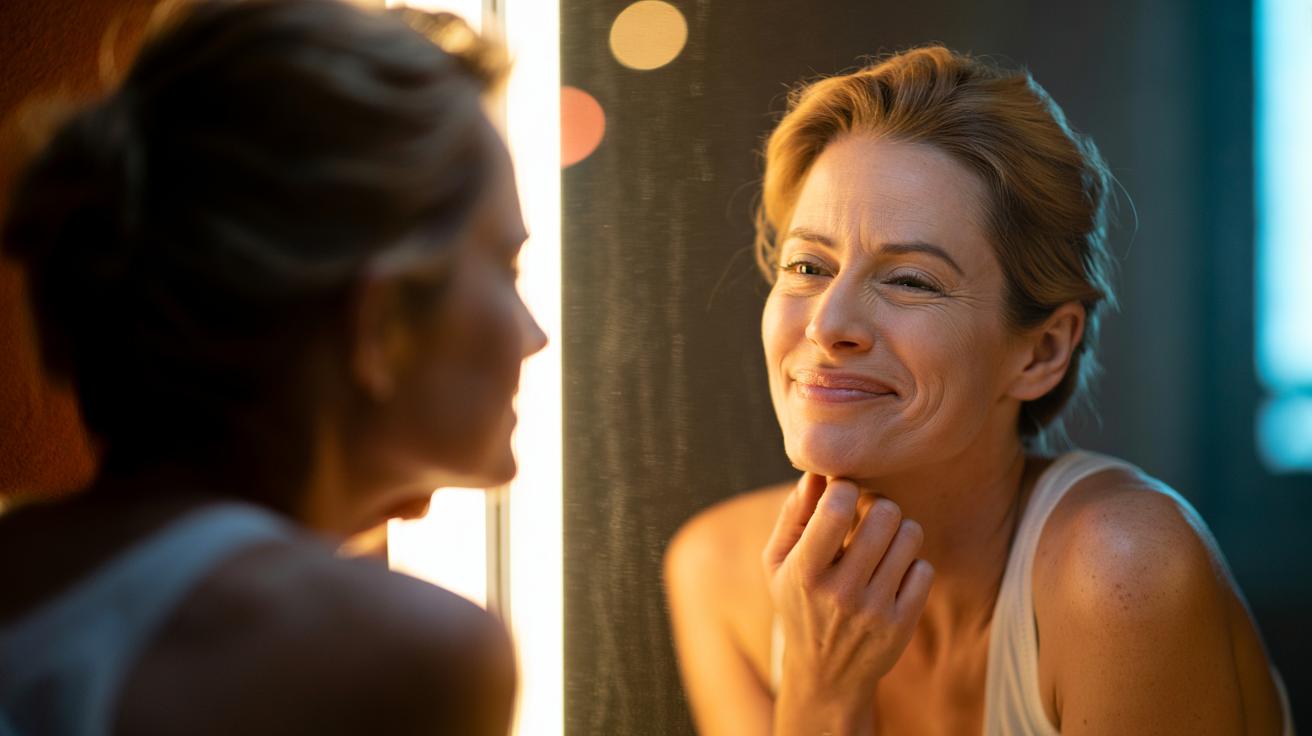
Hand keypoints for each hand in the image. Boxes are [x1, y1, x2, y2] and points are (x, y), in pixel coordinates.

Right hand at [761, 473, 933, 733]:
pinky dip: (911, 565)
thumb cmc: (799, 601)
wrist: (824, 674)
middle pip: (885, 513)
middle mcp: (840, 592)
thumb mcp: (778, 562)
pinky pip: (924, 568)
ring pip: (910, 535)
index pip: (837, 506)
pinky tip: (893, 575)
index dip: (845, 488)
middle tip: (869, 517)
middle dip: (879, 506)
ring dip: (899, 531)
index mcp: (804, 571)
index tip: (842, 497)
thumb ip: (794, 514)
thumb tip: (817, 473)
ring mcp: (875, 610)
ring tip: (883, 543)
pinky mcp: (901, 624)